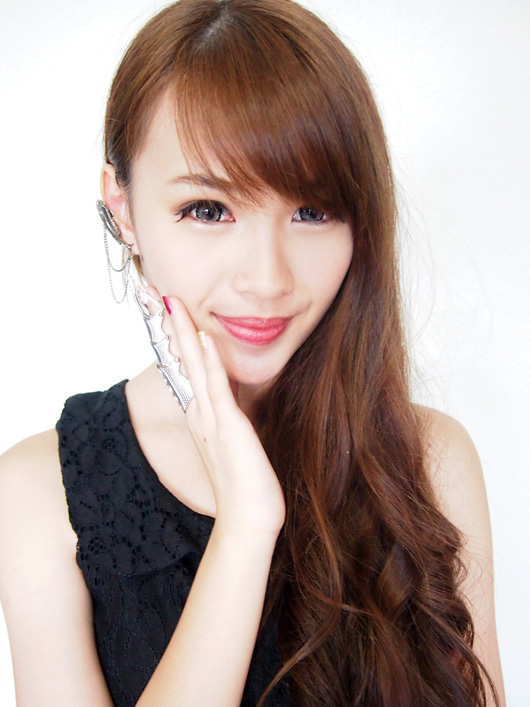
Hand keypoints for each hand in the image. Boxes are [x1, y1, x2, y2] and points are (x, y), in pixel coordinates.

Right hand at [158, 293, 285, 539]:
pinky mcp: (229, 427)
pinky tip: (203, 338)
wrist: (248, 520)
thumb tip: (237, 406)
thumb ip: (232, 423)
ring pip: (195, 367)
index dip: (178, 341)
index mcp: (203, 418)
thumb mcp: (236, 445)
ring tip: (172, 304)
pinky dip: (210, 361)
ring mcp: (212, 420)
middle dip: (172, 328)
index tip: (170, 314)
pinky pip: (217, 387)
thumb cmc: (245, 486)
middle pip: (184, 362)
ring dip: (183, 334)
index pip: (188, 370)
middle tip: (158, 297)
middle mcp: (202, 415)